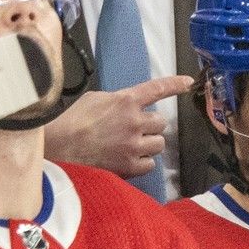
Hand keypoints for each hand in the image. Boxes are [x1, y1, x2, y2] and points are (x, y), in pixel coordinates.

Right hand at [44, 75, 193, 177]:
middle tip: (132, 129)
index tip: (188, 82)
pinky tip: (126, 159)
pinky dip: (141, 161)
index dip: (174, 84)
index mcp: (126, 100)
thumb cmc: (73, 120)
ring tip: (129, 145)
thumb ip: (117, 100)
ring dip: (148, 143)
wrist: (60, 147)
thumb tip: (128, 106)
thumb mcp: (95, 98)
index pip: (156, 88)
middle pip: (161, 122)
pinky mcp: (131, 166)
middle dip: (149, 125)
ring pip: (159, 143)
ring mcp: (134, 145)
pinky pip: (150, 163)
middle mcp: (135, 121)